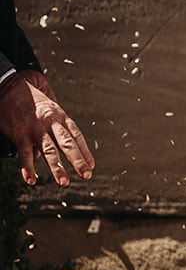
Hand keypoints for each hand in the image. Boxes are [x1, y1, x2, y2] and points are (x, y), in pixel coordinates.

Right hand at [0, 70, 94, 185]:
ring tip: (64, 182)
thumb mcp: (47, 111)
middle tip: (86, 175)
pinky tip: (31, 180)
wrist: (10, 87)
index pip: (77, 136)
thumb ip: (49, 130)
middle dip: (78, 160)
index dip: (85, 151)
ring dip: (57, 168)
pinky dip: (28, 168)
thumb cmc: (29, 100)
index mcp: (60, 116)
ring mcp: (35, 128)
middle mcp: (51, 122)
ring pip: (49, 150)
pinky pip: (25, 153)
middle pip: (68, 143)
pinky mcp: (20, 133)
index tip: (91, 165)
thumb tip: (40, 154)